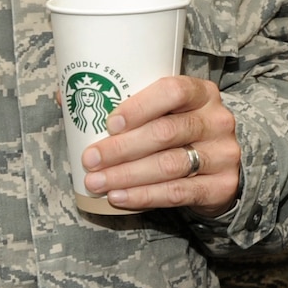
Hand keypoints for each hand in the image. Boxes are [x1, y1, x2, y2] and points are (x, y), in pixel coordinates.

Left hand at [82, 75, 241, 215]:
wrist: (221, 165)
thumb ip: (124, 103)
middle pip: (166, 132)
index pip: (174, 91)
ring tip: (97, 182)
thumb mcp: (165, 110)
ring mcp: (223, 153)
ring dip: (127, 175)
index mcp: (201, 92)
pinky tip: (119, 197)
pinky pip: (179, 192)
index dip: (139, 106)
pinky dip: (145, 196)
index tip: (109, 123)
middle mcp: (217, 120)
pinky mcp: (221, 185)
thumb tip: (64, 95)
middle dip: (121, 148)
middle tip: (90, 159)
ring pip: (170, 164)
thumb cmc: (180, 132)